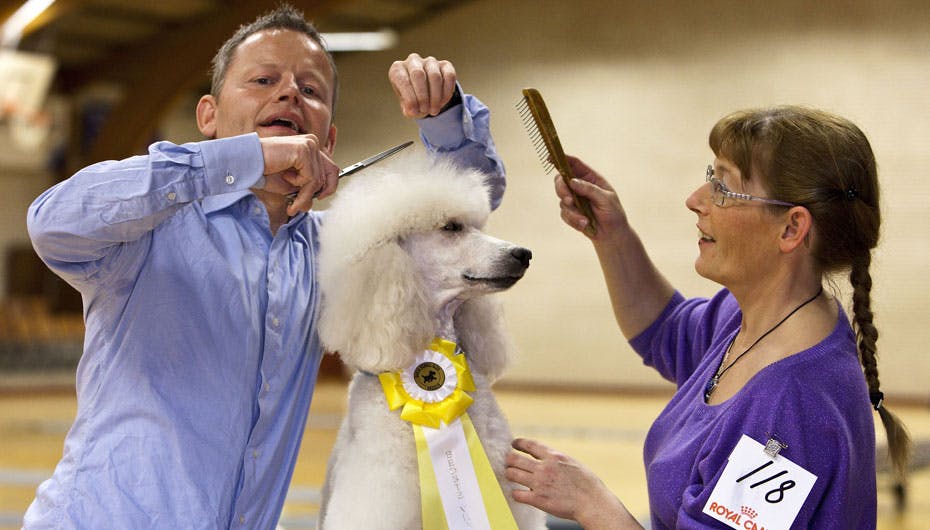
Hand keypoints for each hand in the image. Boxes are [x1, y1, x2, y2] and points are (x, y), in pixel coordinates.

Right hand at [259, 134, 338, 214]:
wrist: (247, 162)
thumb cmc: (265, 170)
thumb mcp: (290, 184)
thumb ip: (305, 189)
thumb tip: (312, 204)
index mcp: (310, 147)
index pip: (331, 168)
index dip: (329, 186)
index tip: (318, 199)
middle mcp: (312, 142)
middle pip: (330, 173)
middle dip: (315, 193)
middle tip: (300, 206)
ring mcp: (309, 144)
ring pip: (318, 179)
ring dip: (304, 196)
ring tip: (291, 202)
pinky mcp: (303, 150)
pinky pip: (310, 178)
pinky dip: (300, 189)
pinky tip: (285, 183)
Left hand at [389, 53, 456, 117]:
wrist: (425, 95)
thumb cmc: (412, 100)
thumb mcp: (407, 106)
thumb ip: (409, 109)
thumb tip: (413, 111)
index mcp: (398, 69)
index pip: (403, 80)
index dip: (409, 98)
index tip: (413, 112)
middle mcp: (412, 61)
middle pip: (418, 74)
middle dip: (423, 96)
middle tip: (425, 110)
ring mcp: (429, 61)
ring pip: (435, 76)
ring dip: (435, 97)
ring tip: (433, 110)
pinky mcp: (445, 65)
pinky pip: (449, 76)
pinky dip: (447, 92)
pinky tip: (442, 103)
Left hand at [506, 438, 638, 528]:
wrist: (592, 503)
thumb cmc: (587, 485)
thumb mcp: (572, 463)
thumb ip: (557, 460)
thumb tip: (548, 458)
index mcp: (554, 456)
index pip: (530, 445)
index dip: (519, 443)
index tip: (514, 444)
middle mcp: (544, 467)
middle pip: (515, 459)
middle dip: (509, 460)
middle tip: (508, 462)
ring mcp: (539, 483)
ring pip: (512, 474)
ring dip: (509, 474)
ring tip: (510, 476)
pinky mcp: (538, 499)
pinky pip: (517, 494)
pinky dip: (515, 493)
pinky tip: (517, 493)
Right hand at [557, 155, 629, 241]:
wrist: (612, 234)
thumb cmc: (613, 213)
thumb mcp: (606, 199)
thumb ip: (589, 189)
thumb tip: (572, 181)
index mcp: (591, 178)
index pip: (574, 164)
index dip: (563, 159)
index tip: (551, 157)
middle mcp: (580, 187)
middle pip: (561, 181)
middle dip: (562, 190)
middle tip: (569, 200)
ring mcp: (574, 200)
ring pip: (561, 199)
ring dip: (572, 211)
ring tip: (585, 219)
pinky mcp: (571, 213)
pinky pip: (564, 214)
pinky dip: (573, 220)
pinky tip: (585, 224)